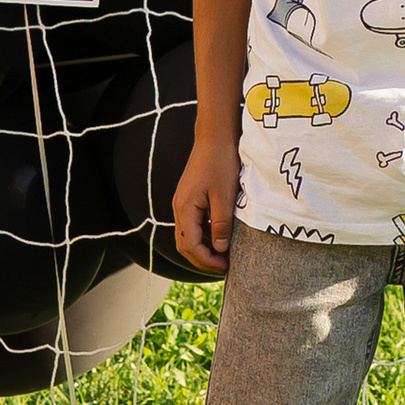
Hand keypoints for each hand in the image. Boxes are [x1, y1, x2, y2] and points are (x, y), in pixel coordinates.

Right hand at [173, 126, 239, 272]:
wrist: (215, 137)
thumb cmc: (220, 163)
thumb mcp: (225, 196)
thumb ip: (221, 224)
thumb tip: (220, 249)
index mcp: (184, 208)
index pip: (191, 245)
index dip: (207, 260)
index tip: (225, 266)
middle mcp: (179, 208)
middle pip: (185, 245)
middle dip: (202, 260)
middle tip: (223, 267)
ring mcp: (183, 203)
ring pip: (188, 236)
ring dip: (203, 249)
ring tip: (222, 256)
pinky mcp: (190, 198)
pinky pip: (193, 224)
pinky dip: (204, 236)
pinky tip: (220, 237)